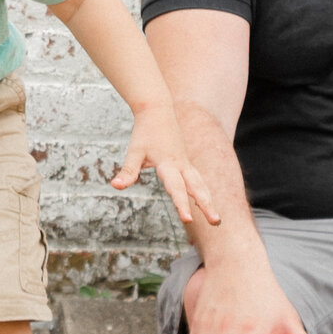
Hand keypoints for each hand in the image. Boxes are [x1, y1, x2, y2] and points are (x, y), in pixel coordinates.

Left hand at [110, 104, 220, 227]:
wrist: (157, 110)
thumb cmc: (145, 132)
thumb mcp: (134, 151)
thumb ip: (128, 171)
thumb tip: (116, 186)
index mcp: (169, 164)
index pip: (177, 188)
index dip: (182, 204)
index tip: (188, 220)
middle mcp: (181, 165)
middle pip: (197, 188)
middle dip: (207, 205)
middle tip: (216, 223)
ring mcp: (185, 164)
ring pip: (201, 184)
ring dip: (208, 201)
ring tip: (216, 221)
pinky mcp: (185, 162)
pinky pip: (198, 180)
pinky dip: (203, 192)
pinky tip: (206, 203)